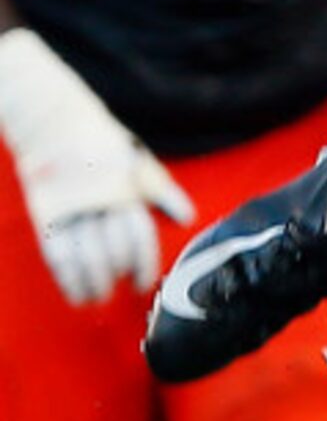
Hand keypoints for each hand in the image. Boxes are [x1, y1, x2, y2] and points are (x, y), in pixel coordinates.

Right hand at [0, 28, 195, 305]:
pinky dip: (67, 277)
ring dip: (92, 282)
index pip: (137, 236)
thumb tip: (187, 217)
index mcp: (125, 187)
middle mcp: (97, 199)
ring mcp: (68, 206)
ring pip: (83, 255)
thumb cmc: (103, 145)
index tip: (143, 284)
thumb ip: (161, 191)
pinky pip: (55, 252)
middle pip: (110, 249)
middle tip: (121, 289)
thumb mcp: (137, 162)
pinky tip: (75, 295)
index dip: (142, 264)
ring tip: (98, 298)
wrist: (54, 121)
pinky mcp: (44, 211)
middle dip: (116, 274)